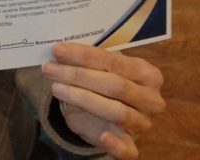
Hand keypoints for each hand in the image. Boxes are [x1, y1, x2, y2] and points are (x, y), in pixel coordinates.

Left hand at [42, 42, 164, 158]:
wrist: (104, 113)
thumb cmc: (103, 83)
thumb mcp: (98, 68)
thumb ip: (86, 60)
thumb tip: (60, 51)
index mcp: (147, 74)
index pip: (114, 62)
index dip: (84, 56)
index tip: (58, 50)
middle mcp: (150, 99)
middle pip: (115, 85)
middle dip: (78, 76)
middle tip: (49, 69)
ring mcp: (142, 122)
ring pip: (117, 112)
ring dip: (83, 99)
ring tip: (56, 88)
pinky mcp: (131, 144)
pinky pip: (128, 149)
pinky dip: (115, 145)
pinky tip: (102, 138)